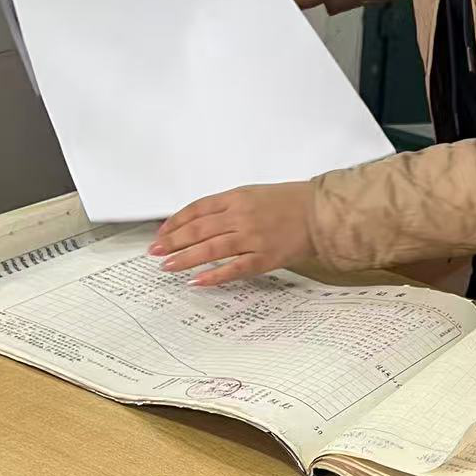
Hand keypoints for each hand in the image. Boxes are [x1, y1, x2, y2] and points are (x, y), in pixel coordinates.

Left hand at [149, 181, 316, 285]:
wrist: (320, 213)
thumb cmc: (289, 202)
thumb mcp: (253, 194)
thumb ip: (227, 206)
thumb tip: (198, 222)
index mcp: (237, 197)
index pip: (197, 209)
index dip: (175, 222)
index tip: (161, 233)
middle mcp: (241, 216)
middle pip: (198, 229)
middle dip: (172, 241)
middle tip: (155, 251)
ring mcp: (252, 237)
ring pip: (210, 249)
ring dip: (185, 258)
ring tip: (167, 266)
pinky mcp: (264, 257)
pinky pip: (233, 268)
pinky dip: (213, 275)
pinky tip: (197, 281)